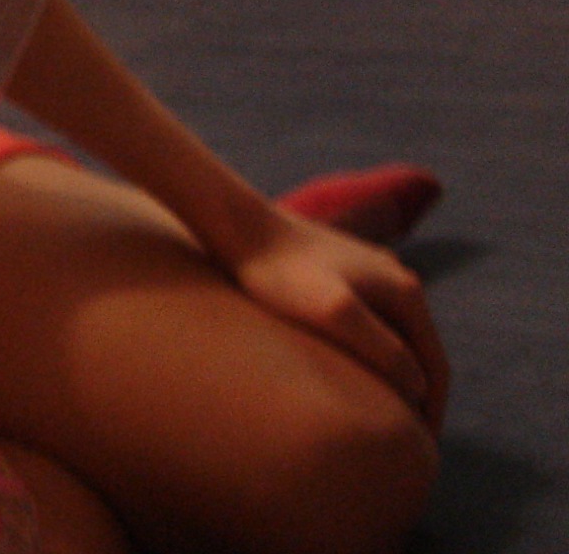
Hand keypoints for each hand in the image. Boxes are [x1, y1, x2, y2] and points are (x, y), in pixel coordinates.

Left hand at [226, 206, 448, 430]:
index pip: (436, 367)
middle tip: (402, 439)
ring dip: (394, 375)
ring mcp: (369, 274)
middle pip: (420, 353)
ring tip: (378, 413)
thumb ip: (384, 351)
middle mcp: (396, 279)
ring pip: (394, 339)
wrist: (238, 227)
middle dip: (418, 397)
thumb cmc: (280, 273)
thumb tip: (419, 387)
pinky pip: (369, 325)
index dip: (431, 411)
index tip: (418, 447)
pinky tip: (349, 373)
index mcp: (406, 292)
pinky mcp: (340, 273)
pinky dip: (371, 354)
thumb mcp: (336, 314)